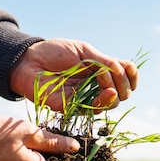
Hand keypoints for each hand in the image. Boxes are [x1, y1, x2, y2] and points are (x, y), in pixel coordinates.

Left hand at [9, 39, 138, 111]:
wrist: (28, 61)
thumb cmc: (53, 52)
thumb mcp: (82, 50)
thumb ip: (103, 60)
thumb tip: (122, 70)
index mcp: (100, 71)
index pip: (125, 77)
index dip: (132, 77)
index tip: (130, 71)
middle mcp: (96, 86)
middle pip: (122, 92)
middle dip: (125, 86)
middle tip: (115, 75)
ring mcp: (86, 98)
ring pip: (112, 103)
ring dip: (116, 93)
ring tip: (108, 82)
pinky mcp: (74, 108)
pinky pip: (94, 110)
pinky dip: (104, 101)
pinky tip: (107, 92)